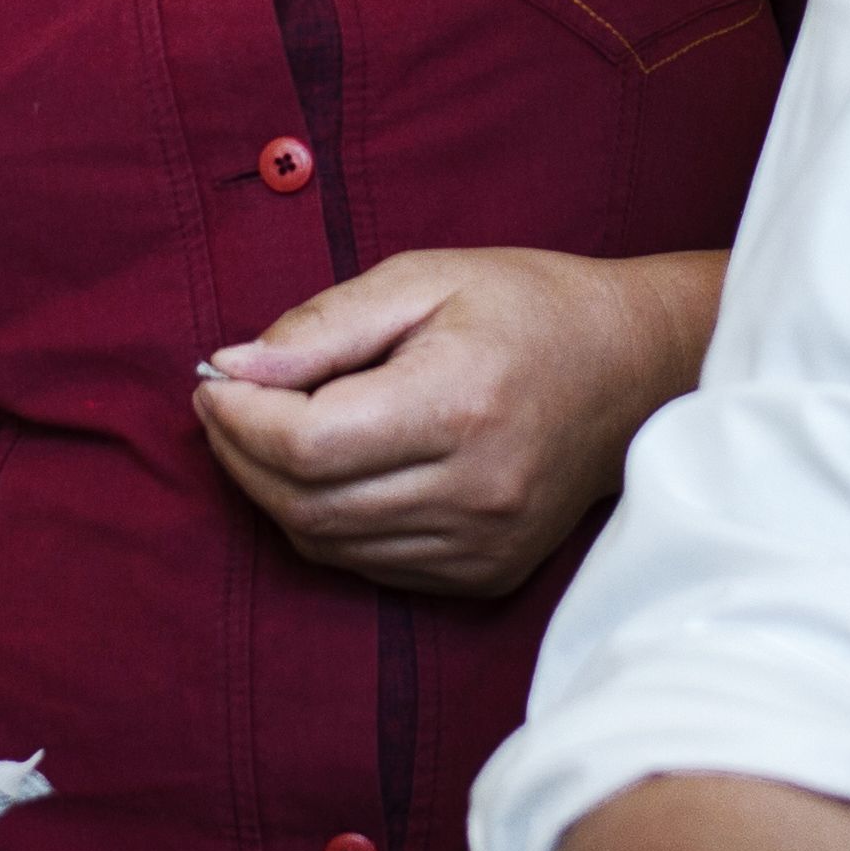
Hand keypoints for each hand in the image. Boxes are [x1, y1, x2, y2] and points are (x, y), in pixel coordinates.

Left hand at [194, 243, 706, 598]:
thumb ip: (322, 326)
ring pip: (328, 543)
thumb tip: (232, 368)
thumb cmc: (526, 306)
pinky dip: (325, 522)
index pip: (306, 444)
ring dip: (274, 491)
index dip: (239, 418)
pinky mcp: (485, 572)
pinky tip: (326, 469)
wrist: (633, 370)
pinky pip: (368, 564)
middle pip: (305, 504)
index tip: (216, 380)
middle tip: (223, 405)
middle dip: (240, 456)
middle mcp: (473, 491)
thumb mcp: (423, 278)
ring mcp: (482, 543)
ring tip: (265, 431)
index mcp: (458, 406)